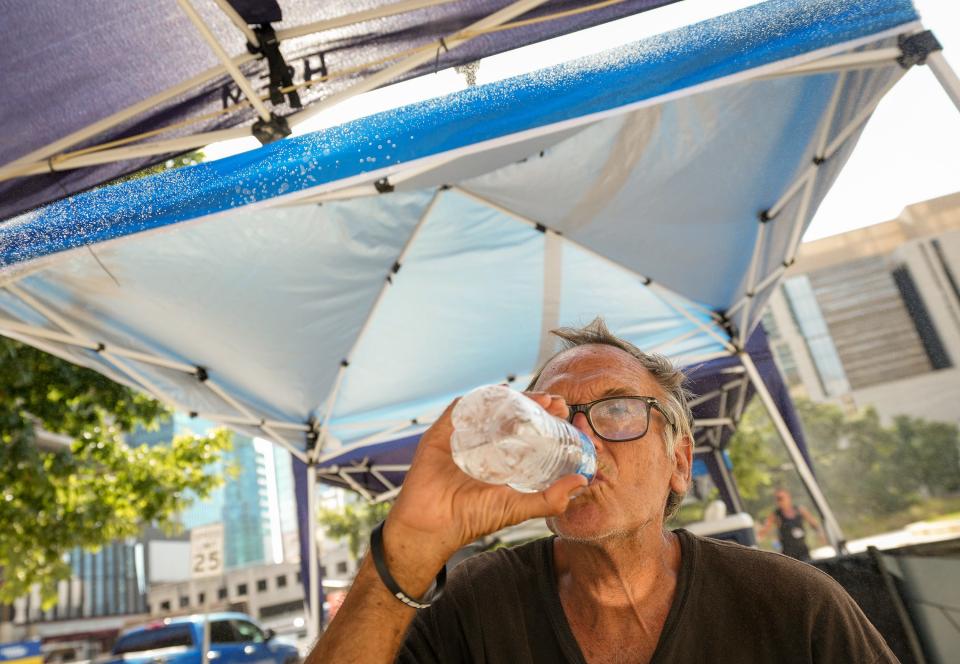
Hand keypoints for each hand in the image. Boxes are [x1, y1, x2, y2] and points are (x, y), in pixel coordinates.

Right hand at [385, 392, 586, 568]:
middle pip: (509, 414)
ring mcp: (461, 437)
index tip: (563, 410)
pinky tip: (496, 395)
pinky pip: (458, 409)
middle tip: (554, 402)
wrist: (432, 526)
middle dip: (533, 404)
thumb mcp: (518, 508)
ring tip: (535, 398)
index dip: (544, 417)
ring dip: (511, 398)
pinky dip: (476, 399)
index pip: (525, 430)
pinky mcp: (441, 433)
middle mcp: (481, 444)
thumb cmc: (472, 519)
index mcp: (499, 459)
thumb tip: (582, 482)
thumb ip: (550, 500)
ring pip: (487, 408)